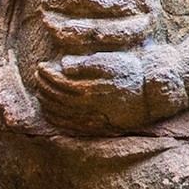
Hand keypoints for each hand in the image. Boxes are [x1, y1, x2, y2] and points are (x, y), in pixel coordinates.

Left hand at [35, 50, 152, 132]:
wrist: (151, 95)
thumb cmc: (132, 73)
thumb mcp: (111, 61)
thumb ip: (86, 63)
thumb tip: (63, 64)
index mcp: (90, 88)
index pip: (60, 82)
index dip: (47, 74)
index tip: (40, 66)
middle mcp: (89, 106)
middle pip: (58, 98)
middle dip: (44, 87)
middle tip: (37, 78)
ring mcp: (92, 118)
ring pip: (61, 113)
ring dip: (46, 103)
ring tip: (40, 93)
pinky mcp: (96, 126)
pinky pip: (70, 126)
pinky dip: (57, 120)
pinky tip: (50, 114)